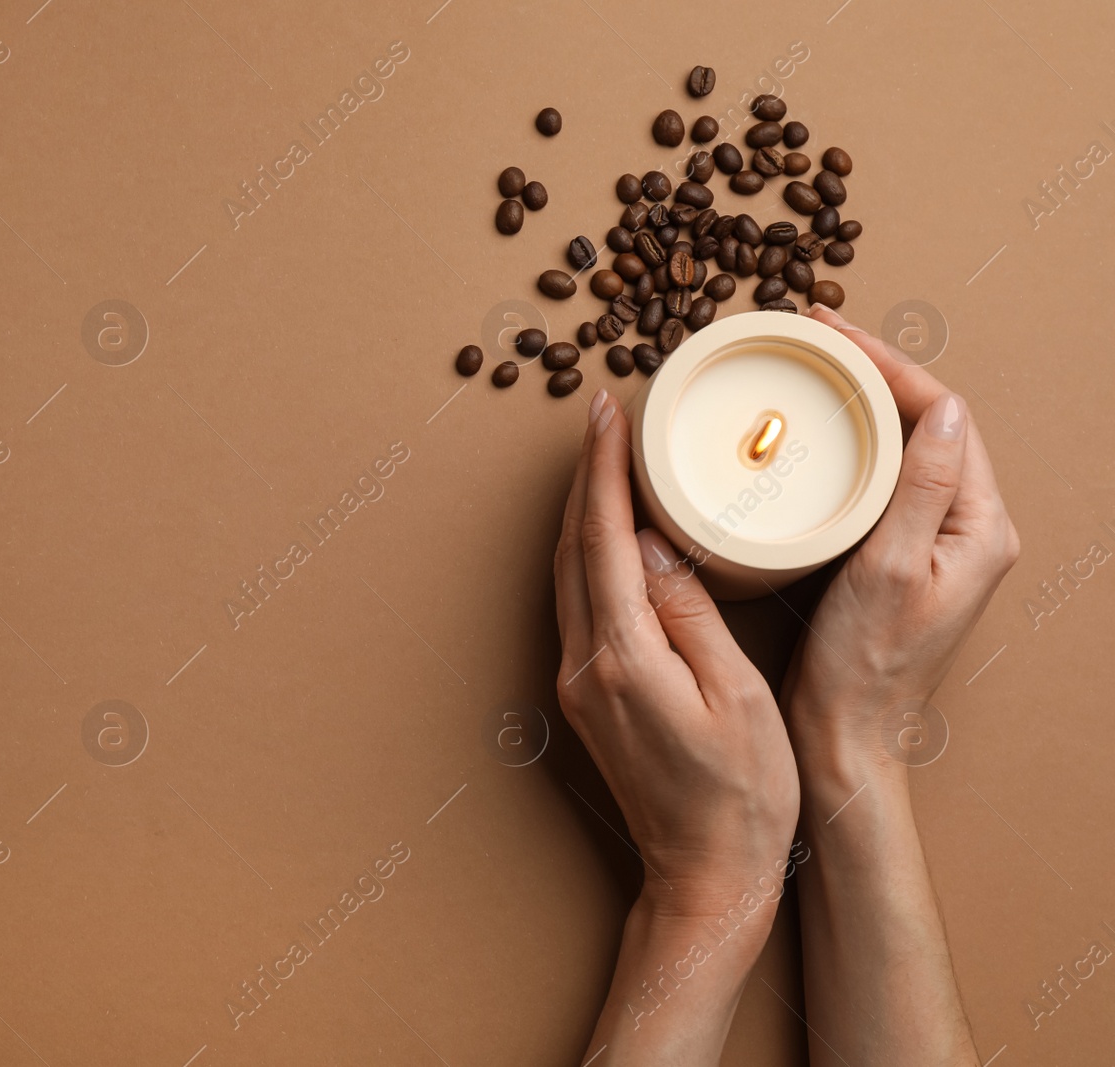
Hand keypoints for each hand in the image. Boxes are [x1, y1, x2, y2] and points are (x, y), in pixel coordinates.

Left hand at [555, 389, 799, 916]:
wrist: (705, 877)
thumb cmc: (742, 797)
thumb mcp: (737, 696)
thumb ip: (690, 613)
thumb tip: (651, 541)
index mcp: (623, 659)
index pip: (601, 539)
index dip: (601, 470)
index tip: (607, 413)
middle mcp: (584, 666)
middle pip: (571, 548)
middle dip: (584, 476)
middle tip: (605, 416)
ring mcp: (577, 683)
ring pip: (566, 574)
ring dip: (581, 512)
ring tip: (606, 458)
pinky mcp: (586, 696)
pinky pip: (577, 603)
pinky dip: (587, 555)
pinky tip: (609, 534)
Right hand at [783, 305, 1019, 773]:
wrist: (844, 733)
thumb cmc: (864, 665)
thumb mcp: (890, 568)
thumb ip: (919, 488)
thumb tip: (947, 410)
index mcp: (979, 527)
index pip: (944, 416)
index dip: (889, 365)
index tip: (834, 335)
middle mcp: (967, 529)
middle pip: (928, 422)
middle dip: (874, 372)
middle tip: (815, 338)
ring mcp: (935, 542)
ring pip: (905, 446)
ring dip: (863, 403)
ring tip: (814, 370)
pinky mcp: (901, 556)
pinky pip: (884, 479)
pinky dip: (852, 444)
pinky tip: (816, 435)